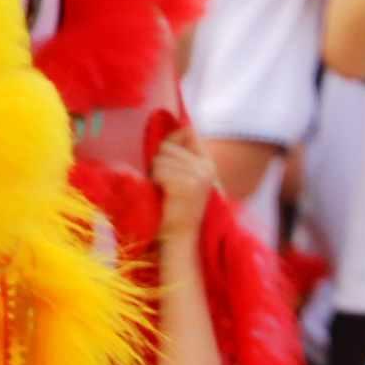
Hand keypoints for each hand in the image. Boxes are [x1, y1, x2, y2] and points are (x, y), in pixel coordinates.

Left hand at [153, 128, 216, 246]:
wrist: (181, 237)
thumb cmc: (178, 208)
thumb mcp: (186, 177)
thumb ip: (183, 155)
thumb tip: (179, 127)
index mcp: (208, 164)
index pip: (188, 133)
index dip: (172, 139)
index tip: (165, 153)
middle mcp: (206, 168)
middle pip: (168, 147)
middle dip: (160, 162)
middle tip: (164, 182)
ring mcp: (197, 176)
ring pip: (160, 159)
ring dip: (156, 174)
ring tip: (164, 189)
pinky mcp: (184, 185)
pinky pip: (159, 171)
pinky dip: (155, 181)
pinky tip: (163, 193)